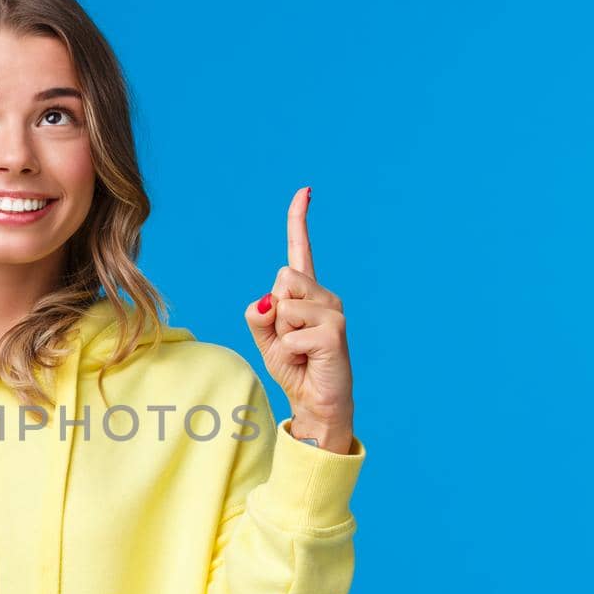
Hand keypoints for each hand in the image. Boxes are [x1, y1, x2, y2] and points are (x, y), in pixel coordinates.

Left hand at [243, 186, 354, 448]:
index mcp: (307, 294)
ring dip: (280, 335)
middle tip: (290, 339)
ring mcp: (333, 312)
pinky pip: (288, 334)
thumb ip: (259, 315)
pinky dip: (287, 352)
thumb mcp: (266, 338)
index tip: (305, 190)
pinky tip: (307, 361)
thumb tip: (270, 301)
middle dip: (274, 313)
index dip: (299, 220)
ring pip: (283, 307)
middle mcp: (326, 296)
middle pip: (281, 279)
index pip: (300, 250)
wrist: (316, 403)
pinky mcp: (334, 333)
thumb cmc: (294, 367)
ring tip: (300, 351)